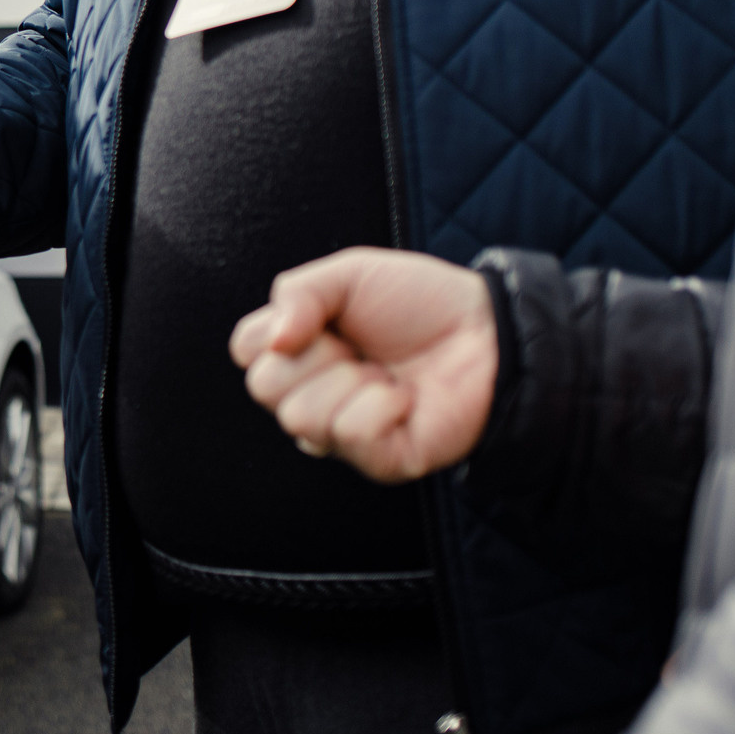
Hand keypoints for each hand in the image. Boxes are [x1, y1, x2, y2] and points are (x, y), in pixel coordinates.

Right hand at [228, 246, 498, 482]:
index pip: (245, 351)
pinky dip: (381, 406)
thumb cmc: (421, 303)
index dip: (275, 330)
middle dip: (315, 354)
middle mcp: (314, 394)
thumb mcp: (351, 274)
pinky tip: (405, 399)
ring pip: (300, 417)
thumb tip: (273, 343)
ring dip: (351, 381)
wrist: (488, 331)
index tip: (319, 318)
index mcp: (300, 351)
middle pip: (264, 387)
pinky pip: (350, 434)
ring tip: (385, 373)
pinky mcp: (378, 460)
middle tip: (357, 346)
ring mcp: (343, 432)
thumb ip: (298, 292)